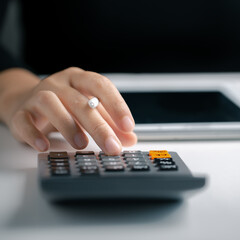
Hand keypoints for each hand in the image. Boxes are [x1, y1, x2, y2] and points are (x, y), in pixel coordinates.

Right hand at [4, 67, 136, 154]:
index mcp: (79, 79)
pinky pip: (24, 120)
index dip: (116, 105)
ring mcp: (37, 95)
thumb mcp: (89, 111)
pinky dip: (34, 133)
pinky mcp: (20, 112)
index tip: (128, 125)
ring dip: (68, 125)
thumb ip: (110, 123)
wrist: (24, 102)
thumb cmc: (63, 106)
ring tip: (81, 144)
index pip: (101, 85)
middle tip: (111, 146)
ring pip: (51, 104)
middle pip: (80, 101)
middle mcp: (59, 84)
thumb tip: (130, 139)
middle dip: (99, 126)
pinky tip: (45, 146)